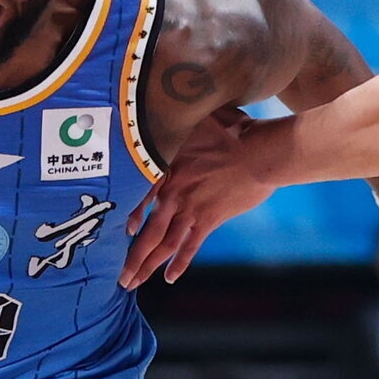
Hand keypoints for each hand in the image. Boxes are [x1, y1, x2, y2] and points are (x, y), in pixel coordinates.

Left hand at [120, 110, 269, 288]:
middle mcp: (173, 195)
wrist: (260, 152)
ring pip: (162, 244)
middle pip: (146, 231)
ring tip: (132, 284)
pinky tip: (170, 279)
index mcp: (166, 169)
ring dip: (147, 266)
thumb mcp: (198, 116)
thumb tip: (171, 93)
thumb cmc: (233, 130)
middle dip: (131, 257)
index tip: (124, 231)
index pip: (139, 197)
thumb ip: (180, 115)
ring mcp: (190, 210)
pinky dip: (180, 263)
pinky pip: (190, 247)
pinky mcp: (210, 220)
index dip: (130, 216)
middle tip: (119, 277)